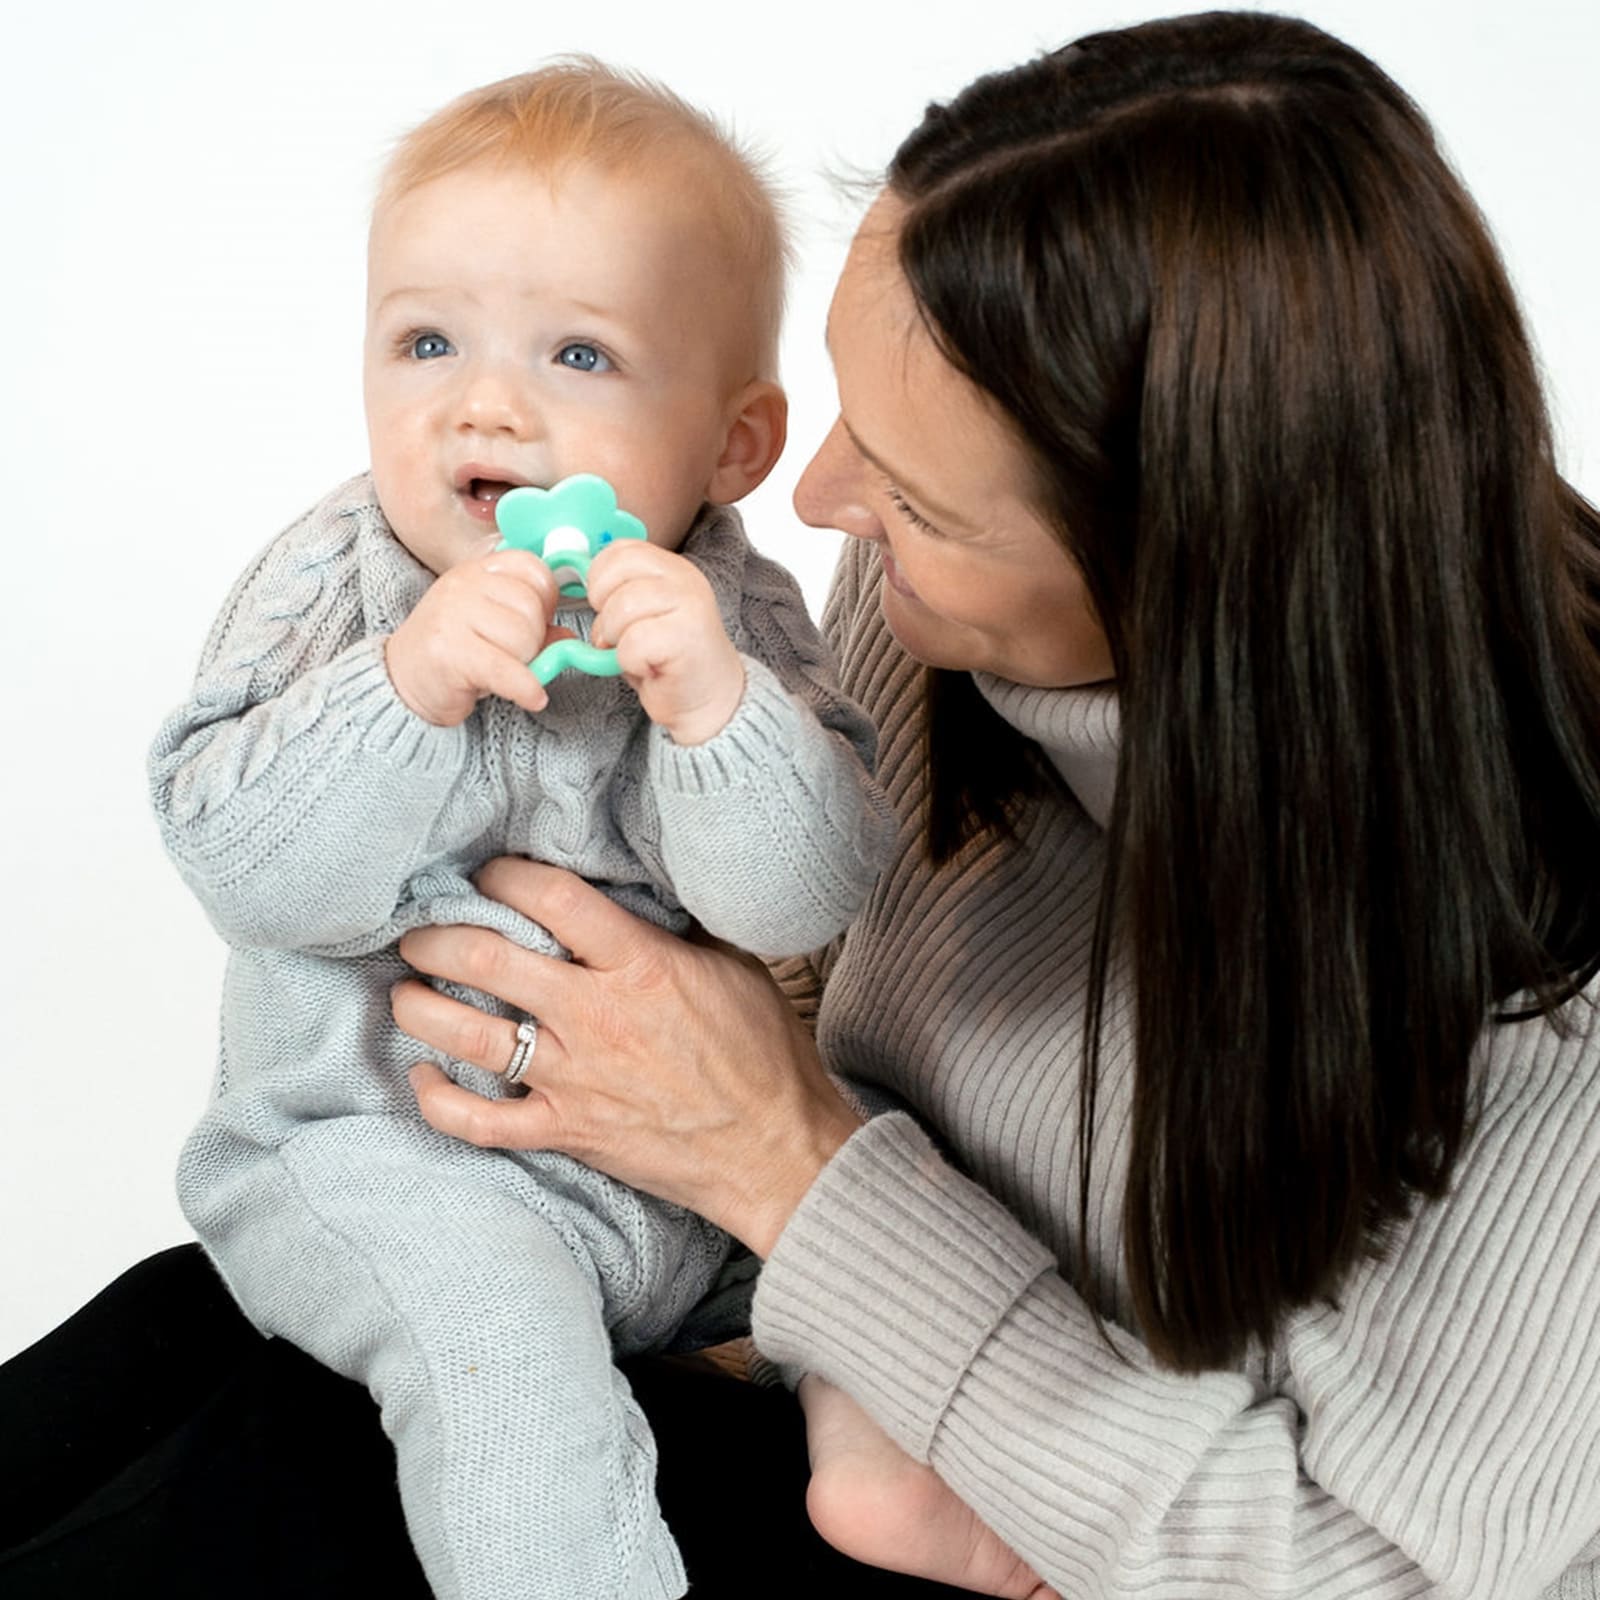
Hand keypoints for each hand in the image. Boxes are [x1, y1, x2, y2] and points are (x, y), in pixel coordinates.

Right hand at [385, 548, 564, 725]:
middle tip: (511, 654)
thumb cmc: (454, 653)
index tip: (537, 621)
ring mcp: (453, 615)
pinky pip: (507, 670)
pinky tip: (532, 697)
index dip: (546, 599)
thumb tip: (570, 637)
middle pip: (532, 607)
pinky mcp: (450, 653)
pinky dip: (526, 688)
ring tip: (499, 670)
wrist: (402, 682)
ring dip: (524, 664)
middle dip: (534, 639)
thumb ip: (534, 626)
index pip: (534, 567)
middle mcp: (463, 585)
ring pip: (524, 638)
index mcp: (478, 571)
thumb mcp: (494, 628)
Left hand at [391, 858, 863, 1254]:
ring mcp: (573, 1079)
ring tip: (406, 989)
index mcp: (640, 966)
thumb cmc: (762, 1054)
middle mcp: (595, 1018)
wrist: (775, 1149)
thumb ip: (676, 924)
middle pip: (487, 960)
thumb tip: (637, 883)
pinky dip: (438, 1098)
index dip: (505, 875)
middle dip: (438, 937)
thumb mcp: (733, 964)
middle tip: (422, 930)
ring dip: (420, 1007)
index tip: (490, 872)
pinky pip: (478, 1121)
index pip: (550, 898)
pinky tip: (422, 1073)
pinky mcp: (564, 1131)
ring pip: (468, 1035)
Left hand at [585, 541, 744, 745]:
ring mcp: (690, 606)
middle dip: (603, 608)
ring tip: (633, 653)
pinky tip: (647, 667)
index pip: (621, 550)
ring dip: (615, 637)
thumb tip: (579, 582)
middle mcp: (684, 580)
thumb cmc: (669, 661)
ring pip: (622, 606)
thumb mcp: (641, 615)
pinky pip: (633, 643)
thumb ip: (618, 593)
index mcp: (671, 569)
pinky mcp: (687, 638)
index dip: (599, 578)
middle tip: (616, 634)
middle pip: (617, 572)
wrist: (709, 700)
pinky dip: (629, 661)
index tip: (604, 606)